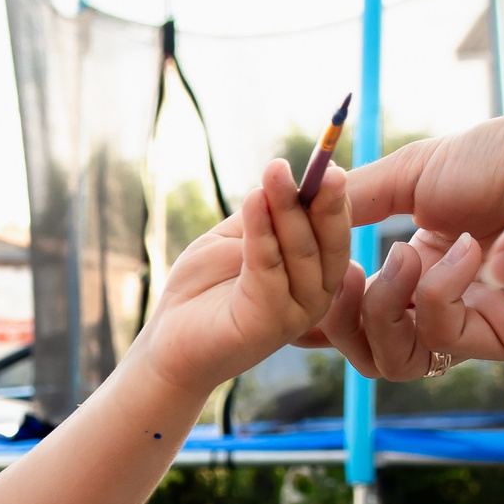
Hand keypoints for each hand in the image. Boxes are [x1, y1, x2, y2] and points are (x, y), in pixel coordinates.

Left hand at [137, 158, 351, 394]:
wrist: (169, 340)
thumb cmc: (203, 289)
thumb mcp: (238, 239)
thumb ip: (264, 213)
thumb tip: (287, 173)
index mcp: (314, 274)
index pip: (334, 231)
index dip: (333, 198)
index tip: (329, 163)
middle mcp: (314, 295)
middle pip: (330, 243)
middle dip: (326, 201)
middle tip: (325, 167)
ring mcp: (294, 313)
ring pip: (300, 253)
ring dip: (287, 208)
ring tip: (275, 171)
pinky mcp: (268, 325)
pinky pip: (268, 270)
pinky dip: (261, 233)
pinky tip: (254, 201)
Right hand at [311, 96, 503, 378]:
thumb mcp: (412, 174)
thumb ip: (353, 203)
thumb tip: (295, 214)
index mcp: (423, 269)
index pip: (358, 316)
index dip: (324, 306)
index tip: (296, 274)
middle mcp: (450, 305)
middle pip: (369, 353)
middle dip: (341, 318)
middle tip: (342, 275)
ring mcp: (482, 327)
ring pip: (398, 363)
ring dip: (385, 308)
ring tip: (402, 255)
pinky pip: (446, 343)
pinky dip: (439, 296)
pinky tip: (463, 250)